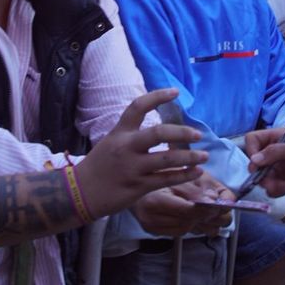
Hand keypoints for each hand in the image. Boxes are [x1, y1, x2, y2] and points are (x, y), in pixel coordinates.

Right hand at [74, 89, 207, 216]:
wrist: (79, 192)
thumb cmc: (98, 167)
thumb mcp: (110, 143)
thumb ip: (132, 136)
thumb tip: (161, 131)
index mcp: (120, 132)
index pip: (138, 107)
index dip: (157, 96)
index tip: (176, 92)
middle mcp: (127, 147)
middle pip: (159, 133)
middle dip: (182, 132)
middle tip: (198, 135)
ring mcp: (133, 167)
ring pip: (168, 159)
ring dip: (190, 157)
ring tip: (204, 156)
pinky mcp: (138, 187)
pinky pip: (167, 179)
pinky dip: (184, 175)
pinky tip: (196, 172)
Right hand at [133, 176, 232, 236]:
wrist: (131, 178)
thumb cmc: (156, 172)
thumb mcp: (179, 173)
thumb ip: (198, 188)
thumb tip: (217, 201)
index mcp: (154, 200)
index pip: (186, 211)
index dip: (206, 210)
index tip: (219, 205)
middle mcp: (150, 218)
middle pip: (187, 223)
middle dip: (207, 217)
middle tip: (220, 210)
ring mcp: (151, 226)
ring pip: (185, 229)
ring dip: (200, 222)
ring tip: (208, 211)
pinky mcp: (153, 231)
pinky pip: (178, 232)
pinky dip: (189, 225)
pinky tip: (194, 216)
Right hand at [242, 131, 284, 197]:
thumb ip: (276, 152)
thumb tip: (254, 160)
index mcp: (277, 138)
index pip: (254, 140)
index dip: (251, 150)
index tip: (256, 162)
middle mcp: (275, 154)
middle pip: (255, 162)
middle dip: (259, 173)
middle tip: (267, 180)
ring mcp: (279, 169)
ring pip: (262, 178)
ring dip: (270, 184)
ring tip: (284, 185)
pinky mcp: (284, 183)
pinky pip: (272, 189)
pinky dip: (278, 190)